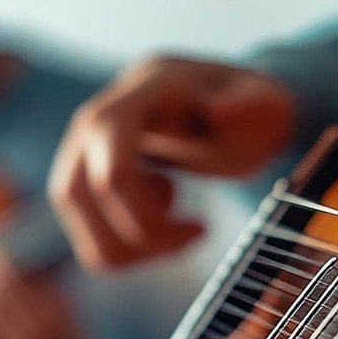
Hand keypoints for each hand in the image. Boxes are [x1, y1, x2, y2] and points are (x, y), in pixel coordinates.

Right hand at [49, 56, 296, 269]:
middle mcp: (96, 117)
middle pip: (78, 193)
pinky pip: (82, 224)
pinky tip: (160, 219)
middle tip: (195, 236)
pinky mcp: (80, 172)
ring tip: (178, 228)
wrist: (227, 105)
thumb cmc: (248, 110)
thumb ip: (250, 107)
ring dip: (127, 244)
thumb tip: (218, 113)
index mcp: (140, 94)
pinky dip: (121, 243)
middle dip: (138, 234)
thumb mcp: (265, 106)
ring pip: (72, 213)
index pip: (113, 168)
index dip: (146, 215)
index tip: (203, 228)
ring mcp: (81, 144)